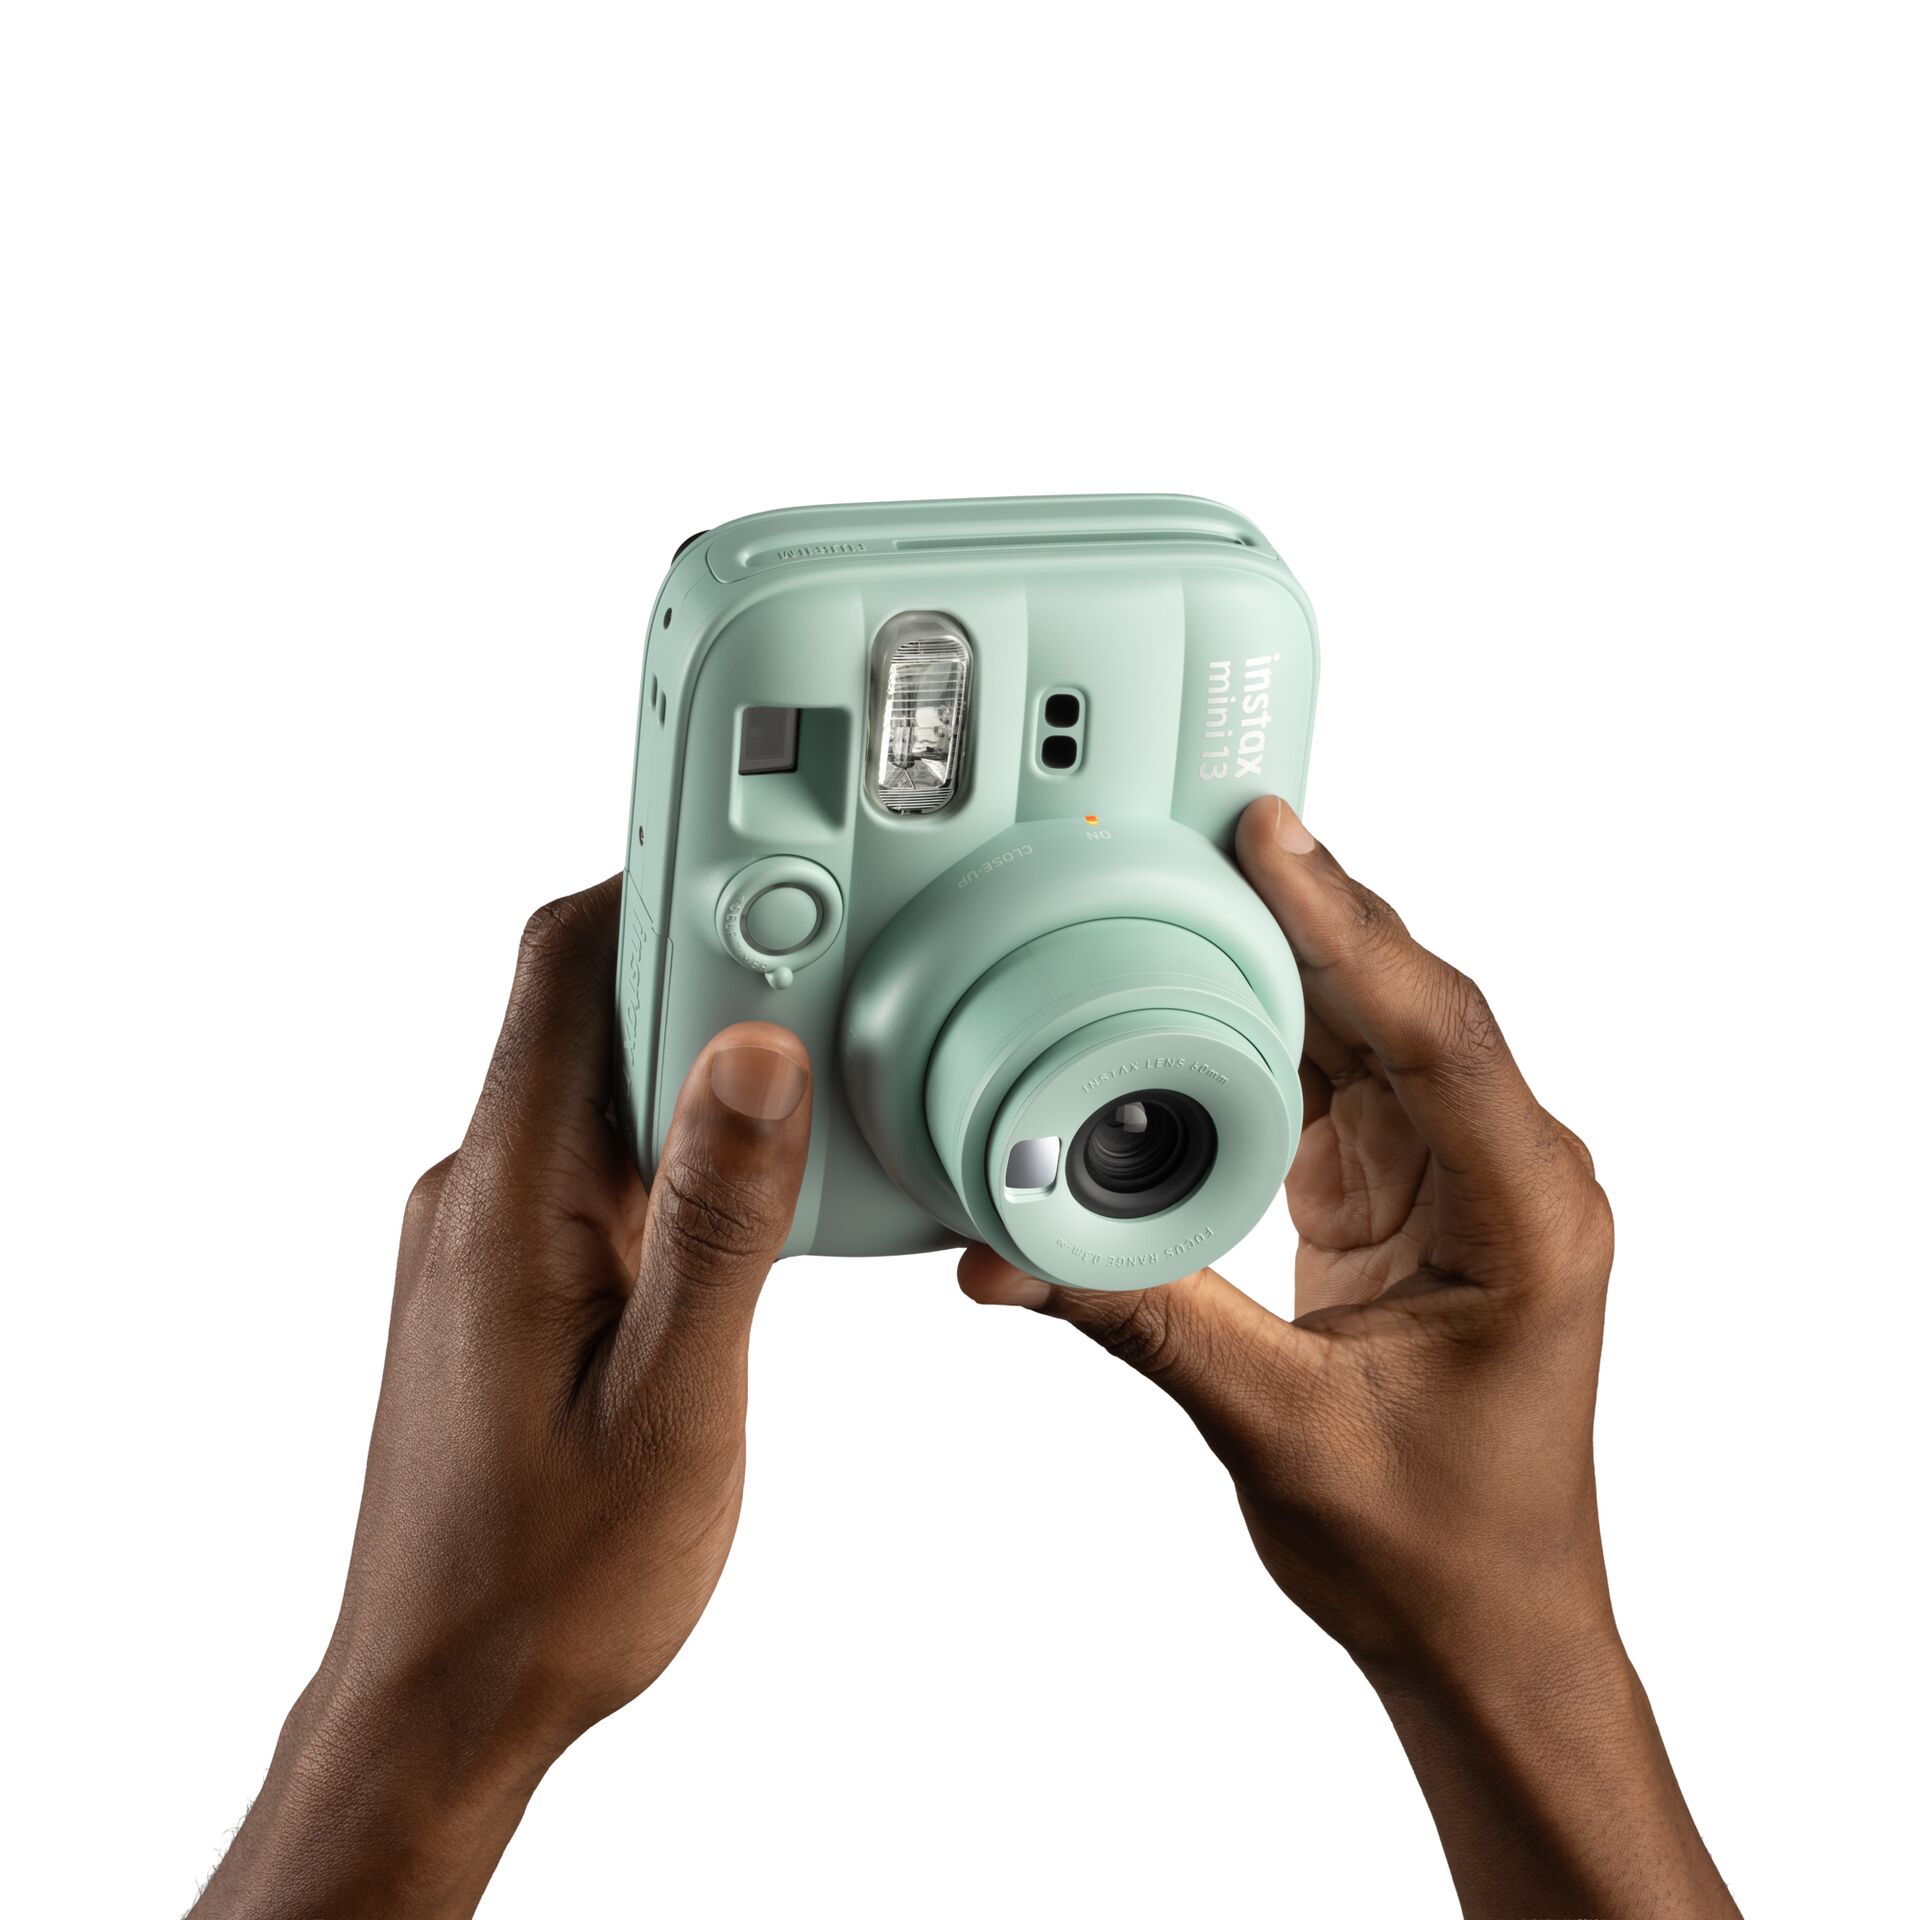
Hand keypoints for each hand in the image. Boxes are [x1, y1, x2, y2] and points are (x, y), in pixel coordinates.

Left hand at [197, 878, 811, 1919]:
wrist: (450, 1690)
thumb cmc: (554, 1572)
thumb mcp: (676, 1396)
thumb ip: (720, 1218)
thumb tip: (756, 1052)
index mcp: (507, 1195)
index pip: (565, 969)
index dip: (660, 884)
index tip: (767, 859)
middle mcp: (480, 1193)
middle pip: (592, 1011)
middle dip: (712, 970)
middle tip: (831, 970)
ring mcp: (487, 1237)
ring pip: (601, 1090)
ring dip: (702, 1068)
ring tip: (813, 1085)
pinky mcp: (508, 1280)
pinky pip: (597, 1164)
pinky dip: (678, 1149)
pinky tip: (753, 1199)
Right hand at [960, 798, 1738, 1917]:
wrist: (1487, 1626)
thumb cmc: (1438, 1550)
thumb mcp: (1280, 1431)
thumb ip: (1145, 1322)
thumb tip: (1009, 1253)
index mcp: (1525, 1217)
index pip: (1441, 1035)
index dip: (1347, 927)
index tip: (1269, 841)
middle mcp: (1506, 1176)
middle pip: (1404, 1003)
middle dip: (1308, 911)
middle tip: (1208, 823)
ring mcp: (1453, 1178)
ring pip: (1367, 1026)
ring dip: (1283, 956)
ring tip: (1189, 874)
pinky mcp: (1398, 1192)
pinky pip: (1331, 1076)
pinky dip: (1263, 1028)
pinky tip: (1197, 979)